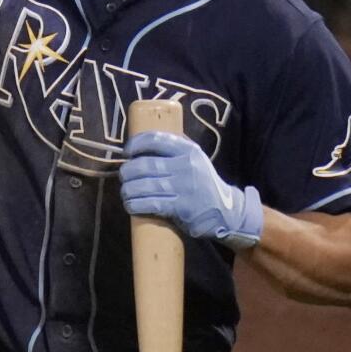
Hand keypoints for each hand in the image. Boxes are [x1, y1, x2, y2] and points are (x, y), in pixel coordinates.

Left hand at [120, 130, 262, 249]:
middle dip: (127, 172)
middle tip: (124, 177)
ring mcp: (184, 187)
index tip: (127, 152)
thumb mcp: (195, 159)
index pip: (155, 140)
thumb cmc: (203, 183)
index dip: (135, 144)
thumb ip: (175, 149)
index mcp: (188, 151)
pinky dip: (135, 204)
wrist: (226, 211)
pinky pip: (150, 203)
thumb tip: (143, 141)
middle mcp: (186, 166)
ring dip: (128, 190)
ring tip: (126, 192)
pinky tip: (130, 204)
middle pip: (144, 165)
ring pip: (143, 185)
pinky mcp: (181, 207)